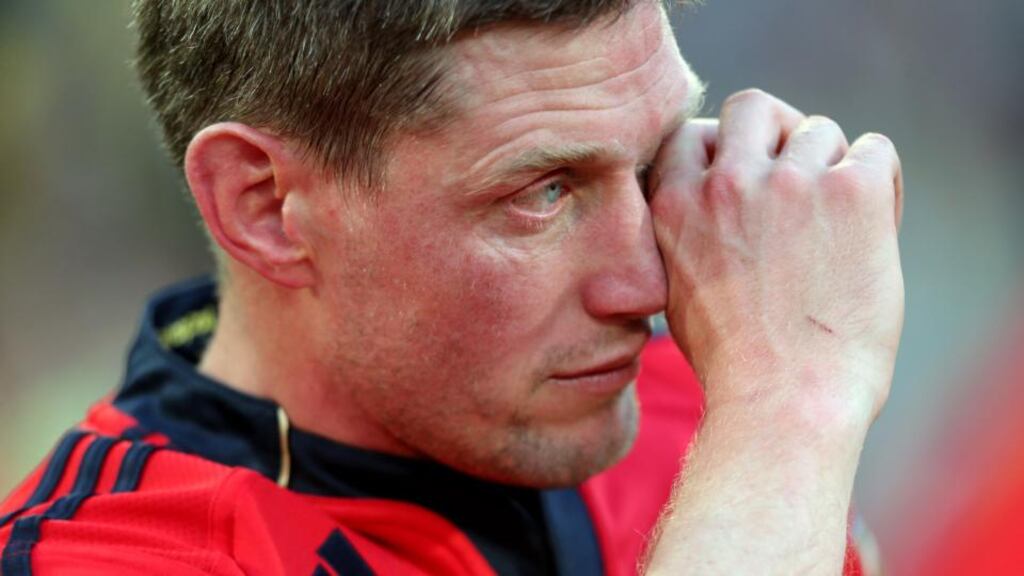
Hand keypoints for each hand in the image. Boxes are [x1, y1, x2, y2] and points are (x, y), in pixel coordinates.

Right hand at [650, 89, 903, 423]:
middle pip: (754, 108)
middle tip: (797, 178)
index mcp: (676, 205)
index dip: (723, 150)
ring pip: (820, 130)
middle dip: (776, 133)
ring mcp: (790, 183)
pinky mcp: (851, 192)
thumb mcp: (677, 289)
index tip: (746, 179)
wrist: (785, 402)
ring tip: (837, 226)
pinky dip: (879, 182)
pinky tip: (872, 225)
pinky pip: (875, 151)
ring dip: (830, 168)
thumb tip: (715, 196)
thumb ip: (687, 231)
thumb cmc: (734, 363)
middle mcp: (727, 182)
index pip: (693, 133)